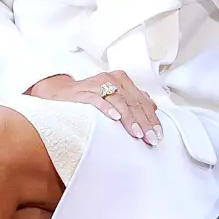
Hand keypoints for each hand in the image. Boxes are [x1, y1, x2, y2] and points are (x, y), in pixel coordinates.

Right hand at [28, 72, 162, 145]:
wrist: (60, 92)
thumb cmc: (89, 95)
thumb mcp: (114, 96)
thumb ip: (133, 99)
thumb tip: (152, 107)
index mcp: (123, 80)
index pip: (142, 101)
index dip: (152, 119)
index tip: (158, 135)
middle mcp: (113, 79)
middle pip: (134, 103)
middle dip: (145, 123)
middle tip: (151, 139)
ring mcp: (98, 84)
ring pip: (120, 102)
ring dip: (130, 119)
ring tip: (138, 134)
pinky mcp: (83, 92)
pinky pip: (97, 100)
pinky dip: (107, 108)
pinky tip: (115, 118)